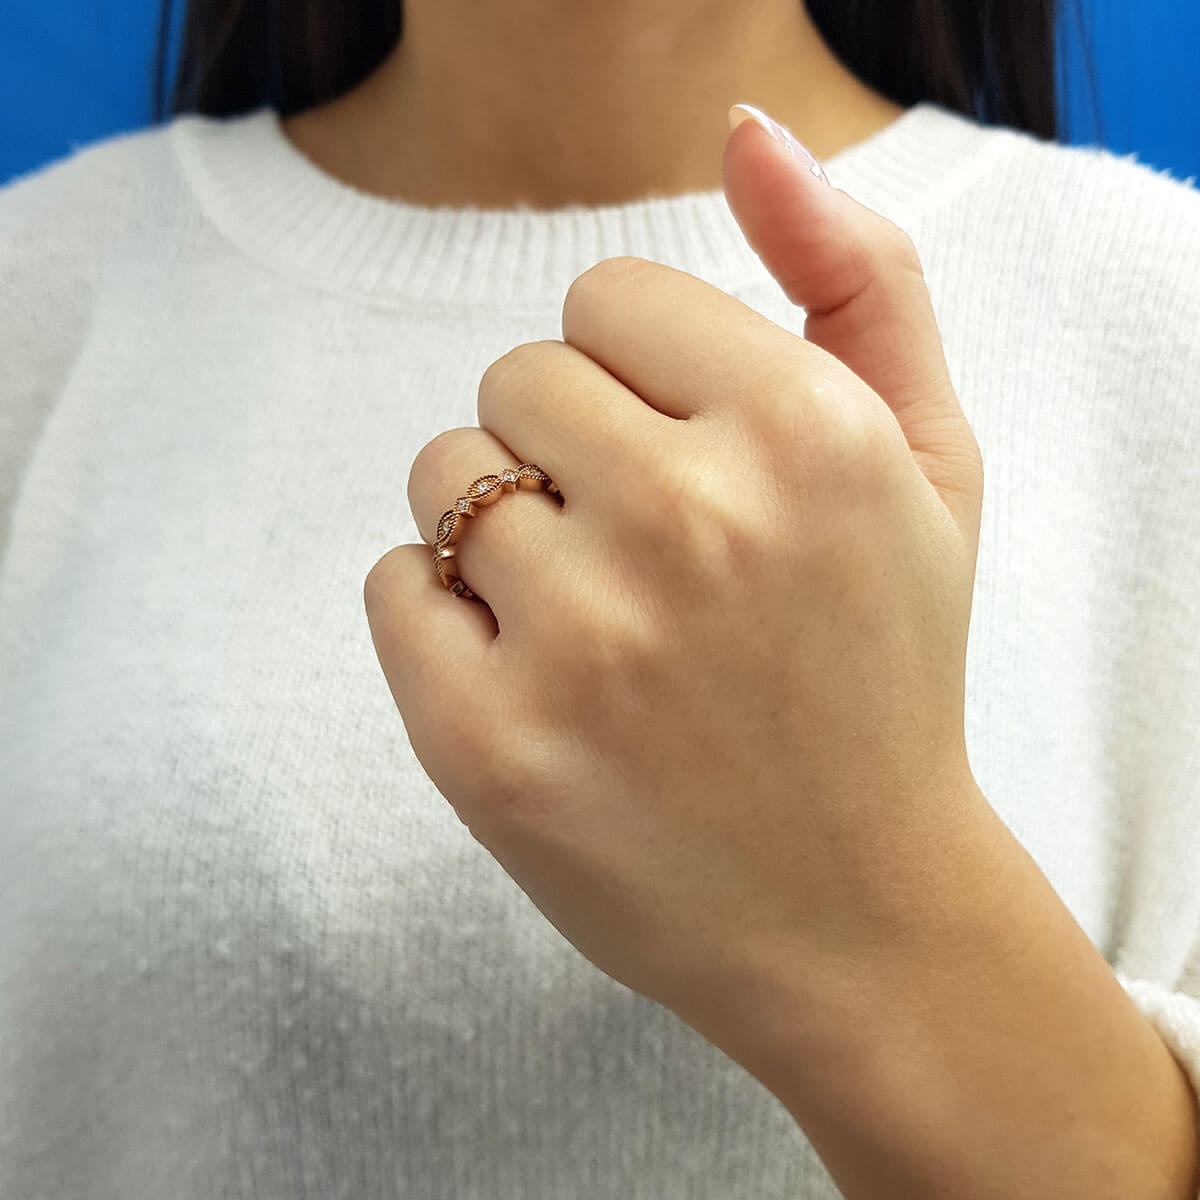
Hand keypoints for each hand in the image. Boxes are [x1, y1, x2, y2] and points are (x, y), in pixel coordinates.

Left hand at [364, 105, 988, 1051]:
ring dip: (500, 531)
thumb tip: (750, 134)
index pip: (603, 296)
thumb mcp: (930, 462)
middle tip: (644, 557)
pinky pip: (394, 586)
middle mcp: (694, 523)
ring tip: (597, 624)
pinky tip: (534, 679)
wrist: (858, 912)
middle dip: (565, 450)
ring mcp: (582, 642)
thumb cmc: (885, 672)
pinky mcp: (487, 746)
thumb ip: (860, 277)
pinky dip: (441, 617)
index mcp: (806, 432)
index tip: (680, 459)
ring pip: (444, 475)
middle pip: (514, 376)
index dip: (635, 376)